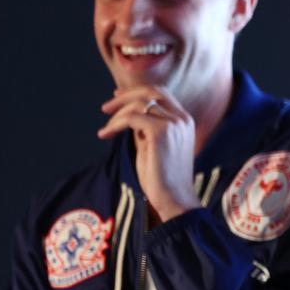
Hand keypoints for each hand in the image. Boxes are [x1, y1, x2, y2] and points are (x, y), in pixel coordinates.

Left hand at [98, 86, 200, 221]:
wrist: (174, 198)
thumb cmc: (162, 178)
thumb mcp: (153, 146)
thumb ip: (145, 129)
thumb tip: (129, 118)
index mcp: (184, 121)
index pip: (161, 94)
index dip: (137, 93)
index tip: (117, 98)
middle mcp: (182, 118)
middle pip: (152, 91)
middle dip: (126, 96)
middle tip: (106, 107)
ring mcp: (174, 123)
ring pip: (139, 104)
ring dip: (117, 114)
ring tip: (105, 130)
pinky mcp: (161, 131)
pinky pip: (132, 118)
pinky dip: (115, 124)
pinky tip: (105, 134)